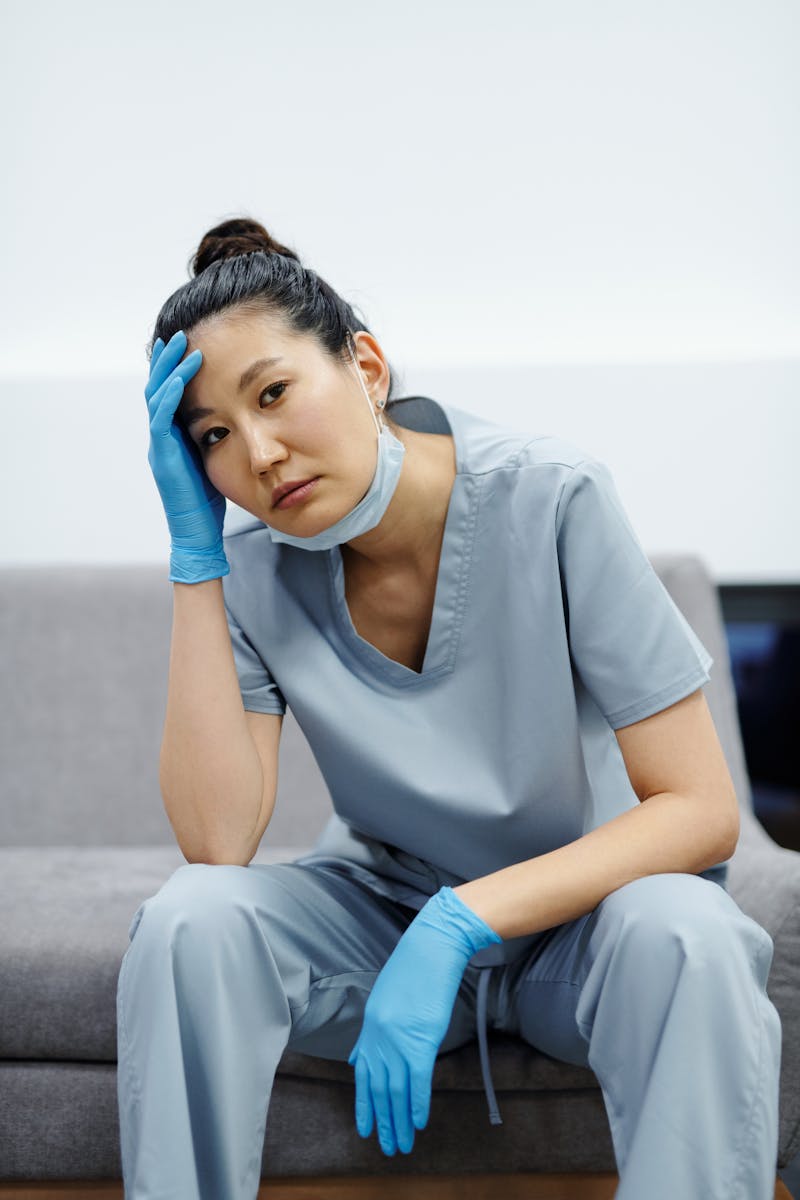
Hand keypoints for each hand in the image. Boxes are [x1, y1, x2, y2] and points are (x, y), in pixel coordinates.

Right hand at [145, 330, 228, 582]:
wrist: (197, 534)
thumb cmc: (208, 503)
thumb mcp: (215, 460)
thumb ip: (216, 439)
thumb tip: (235, 418)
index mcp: (173, 437)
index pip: (170, 394)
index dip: (174, 369)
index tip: (185, 344)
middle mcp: (162, 438)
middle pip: (158, 388)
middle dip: (167, 360)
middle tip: (177, 333)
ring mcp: (159, 447)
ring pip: (156, 397)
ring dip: (167, 369)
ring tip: (178, 345)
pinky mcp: (164, 458)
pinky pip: (161, 420)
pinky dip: (168, 397)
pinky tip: (178, 379)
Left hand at [348, 886, 500, 1156]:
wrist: (434, 945)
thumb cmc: (416, 965)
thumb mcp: (387, 993)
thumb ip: (377, 1024)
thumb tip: (365, 1051)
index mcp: (371, 1022)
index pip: (364, 1071)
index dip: (365, 1101)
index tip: (366, 1124)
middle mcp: (379, 1034)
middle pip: (378, 1086)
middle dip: (381, 1119)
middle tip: (385, 1145)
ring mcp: (399, 1038)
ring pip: (395, 1090)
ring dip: (399, 1120)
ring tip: (401, 1144)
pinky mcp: (422, 1039)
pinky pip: (417, 1080)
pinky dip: (417, 1104)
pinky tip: (419, 1122)